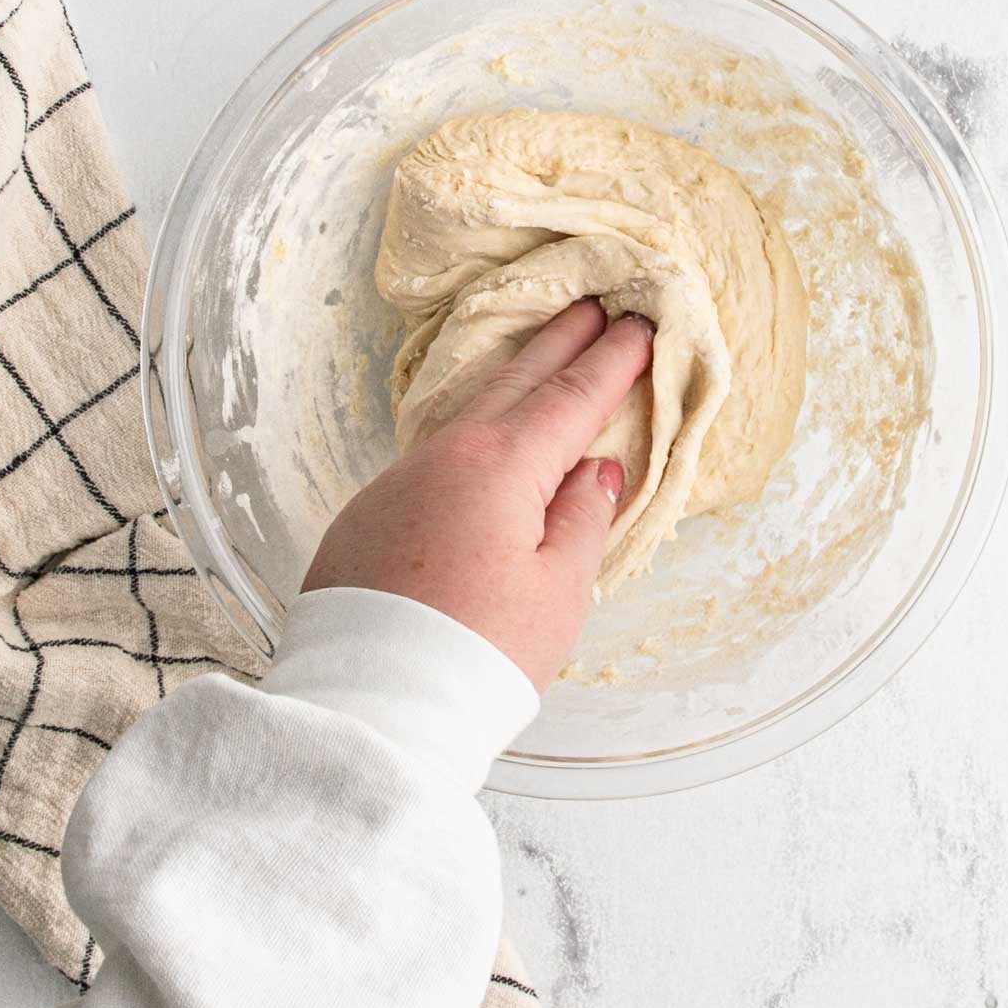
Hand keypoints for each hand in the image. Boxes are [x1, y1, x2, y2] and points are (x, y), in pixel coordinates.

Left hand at [303, 299, 654, 690]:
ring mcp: (398, 483)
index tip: (639, 324)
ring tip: (543, 355)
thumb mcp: (557, 592)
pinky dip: (473, 434)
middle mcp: (444, 457)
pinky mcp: (368, 516)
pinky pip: (436, 456)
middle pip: (515, 384)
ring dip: (513, 381)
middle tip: (593, 303)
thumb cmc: (479, 653)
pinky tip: (485, 440)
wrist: (369, 704)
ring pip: (469, 416)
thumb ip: (582, 520)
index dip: (611, 362)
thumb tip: (594, 470)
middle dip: (559, 342)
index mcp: (500, 466)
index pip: (570, 399)